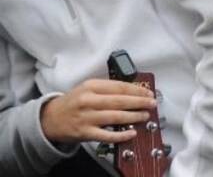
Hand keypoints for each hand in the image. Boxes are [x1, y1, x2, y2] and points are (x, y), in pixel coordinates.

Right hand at [40, 79, 155, 144]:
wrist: (50, 118)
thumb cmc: (73, 102)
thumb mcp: (87, 88)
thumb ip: (107, 88)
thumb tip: (133, 91)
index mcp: (91, 86)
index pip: (119, 87)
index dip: (137, 90)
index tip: (148, 93)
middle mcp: (88, 101)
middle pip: (120, 101)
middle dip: (139, 102)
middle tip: (152, 103)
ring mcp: (86, 117)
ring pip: (115, 117)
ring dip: (134, 116)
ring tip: (145, 116)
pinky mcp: (84, 133)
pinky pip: (106, 135)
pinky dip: (120, 135)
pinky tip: (132, 133)